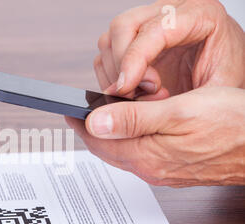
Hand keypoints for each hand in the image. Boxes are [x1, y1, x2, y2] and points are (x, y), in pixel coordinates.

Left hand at [66, 87, 244, 186]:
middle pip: (107, 150)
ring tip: (103, 116)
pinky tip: (132, 128)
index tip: (68, 111)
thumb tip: (95, 123)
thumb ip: (133, 119)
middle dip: (91, 131)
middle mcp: (150, 169)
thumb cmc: (231, 125)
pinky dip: (128, 140)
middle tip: (81, 113)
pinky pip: (139, 155)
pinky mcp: (172, 170)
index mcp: (146, 156)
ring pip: (122, 153)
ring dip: (110, 136)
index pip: (99, 142)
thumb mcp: (179, 113)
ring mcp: (161, 172)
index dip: (80, 125)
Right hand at [95, 0, 244, 98]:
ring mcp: (147, 25)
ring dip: (114, 74)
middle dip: (121, 65)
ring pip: (109, 40)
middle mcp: (169, 12)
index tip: (127, 89)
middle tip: (137, 93)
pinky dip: (110, 78)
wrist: (224, 85)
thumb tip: (129, 106)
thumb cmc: (224, 83)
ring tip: (139, 95)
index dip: (134, 59)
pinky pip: (104, 55)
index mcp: (199, 14)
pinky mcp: (132, 41)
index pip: (153, 29)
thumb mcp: (213, 94)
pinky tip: (131, 91)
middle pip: (123, 27)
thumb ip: (174, 100)